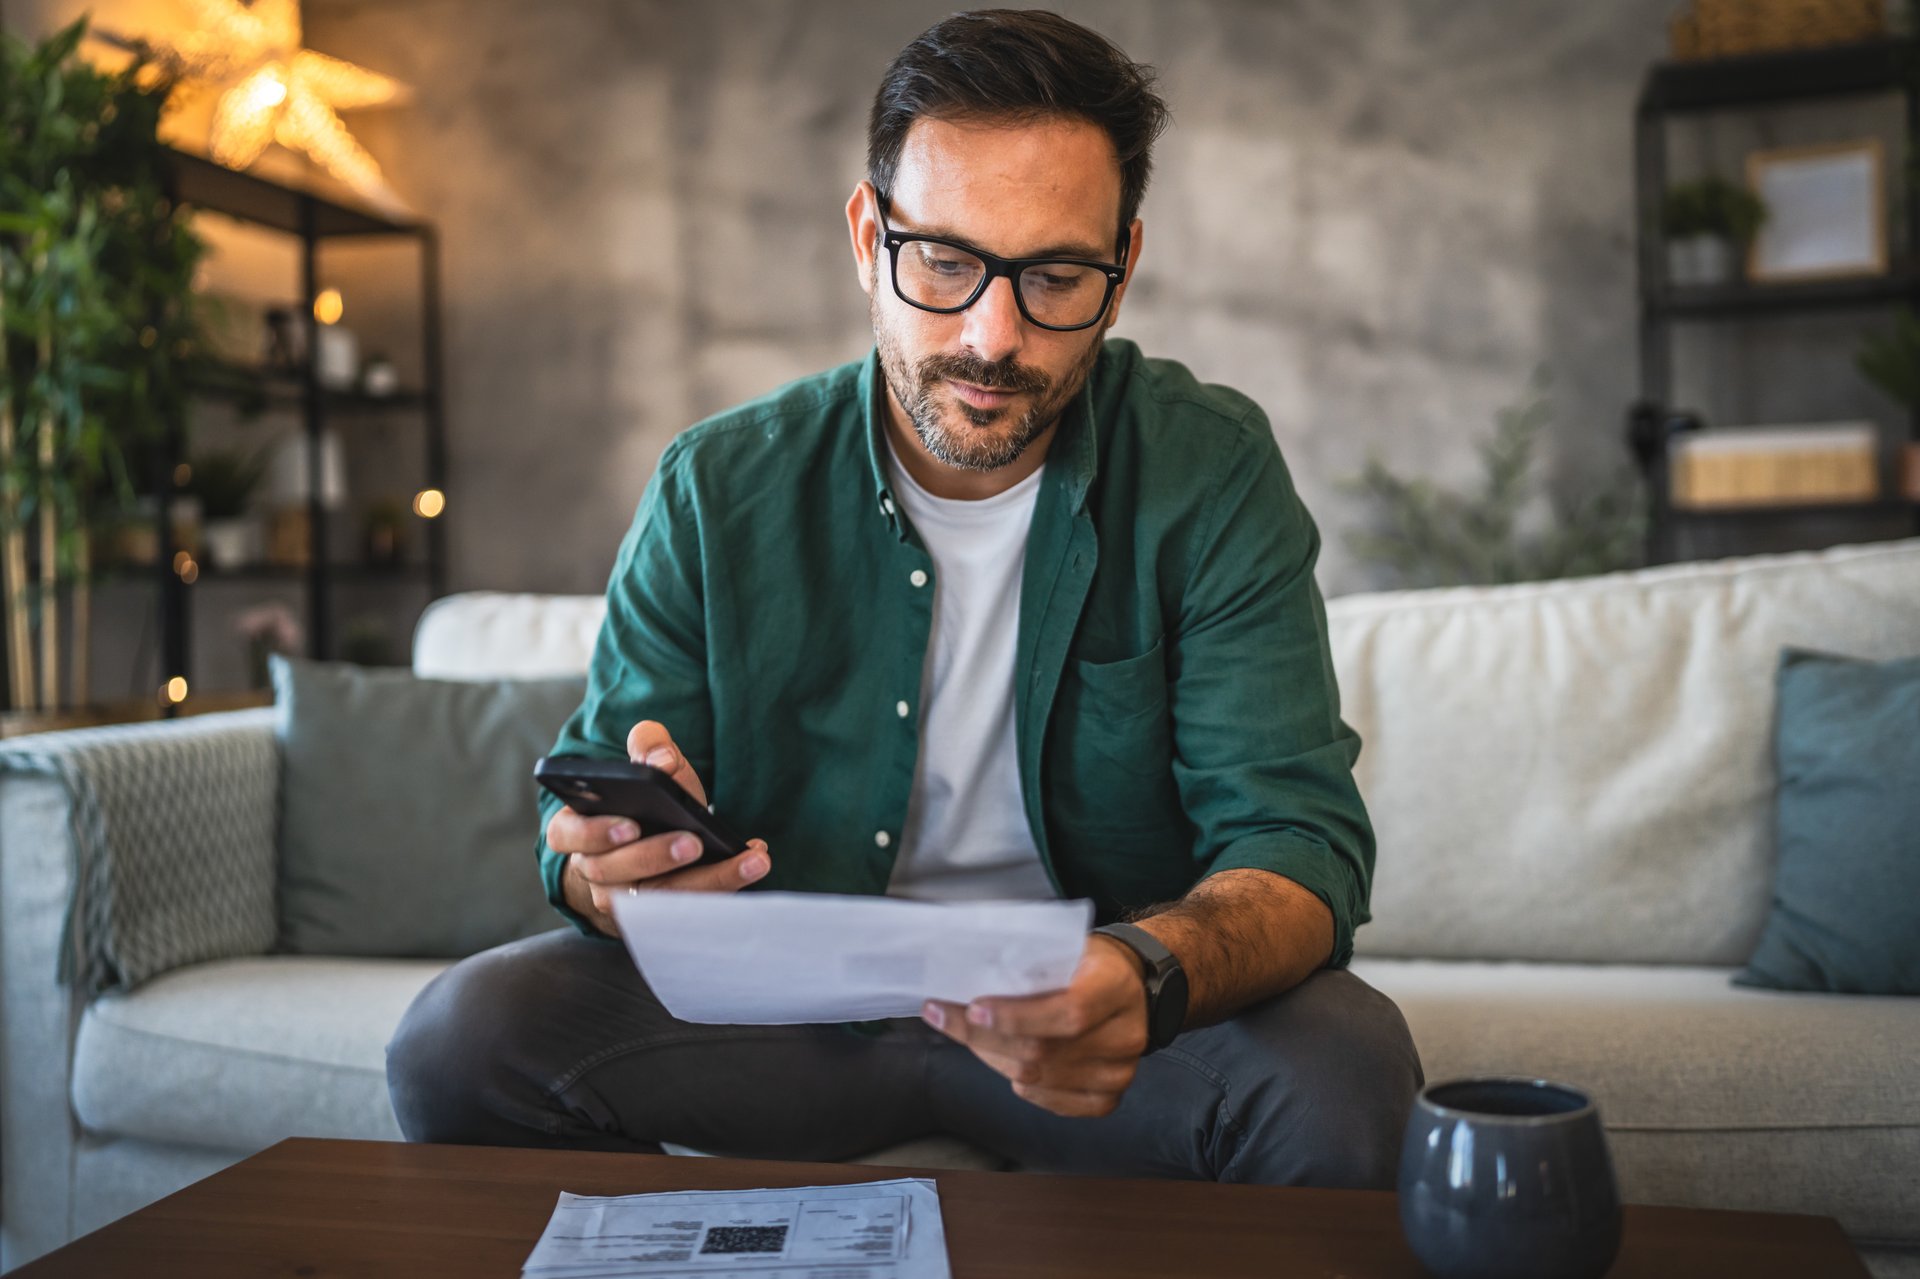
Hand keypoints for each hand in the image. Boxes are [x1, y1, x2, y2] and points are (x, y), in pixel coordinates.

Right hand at [549, 720, 770, 934]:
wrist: (656, 842)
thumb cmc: (647, 801)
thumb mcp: (646, 766)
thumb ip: (648, 745)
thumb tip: (661, 758)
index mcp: (575, 829)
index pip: (566, 835)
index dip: (593, 833)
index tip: (629, 825)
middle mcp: (593, 870)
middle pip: (613, 873)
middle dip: (655, 857)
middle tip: (693, 842)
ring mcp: (625, 900)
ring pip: (657, 900)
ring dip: (706, 880)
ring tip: (747, 858)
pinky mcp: (662, 916)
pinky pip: (691, 910)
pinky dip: (726, 885)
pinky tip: (754, 860)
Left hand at [921, 934, 1150, 1117]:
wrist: (1131, 986)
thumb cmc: (1089, 963)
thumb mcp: (1067, 948)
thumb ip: (1030, 966)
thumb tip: (968, 982)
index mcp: (1116, 988)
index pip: (1069, 1012)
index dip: (1018, 1016)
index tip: (972, 1007)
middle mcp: (1125, 1035)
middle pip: (1042, 1050)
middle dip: (982, 1036)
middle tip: (943, 1016)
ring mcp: (1119, 1072)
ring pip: (1037, 1078)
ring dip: (992, 1058)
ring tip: (970, 1035)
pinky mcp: (1108, 1097)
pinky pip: (1050, 1101)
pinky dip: (1021, 1084)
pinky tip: (1008, 1062)